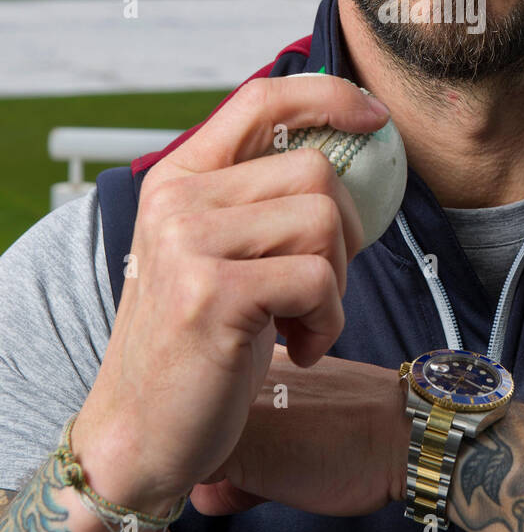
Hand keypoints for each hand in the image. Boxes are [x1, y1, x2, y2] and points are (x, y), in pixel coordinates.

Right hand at [72, 75, 388, 517]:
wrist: (143, 434)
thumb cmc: (195, 344)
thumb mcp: (214, 253)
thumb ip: (257, 200)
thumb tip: (346, 148)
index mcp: (178, 178)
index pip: (260, 100)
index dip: (326, 96)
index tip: (373, 117)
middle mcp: (176, 198)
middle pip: (314, 171)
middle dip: (343, 234)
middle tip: (316, 288)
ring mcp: (188, 243)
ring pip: (323, 221)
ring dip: (335, 283)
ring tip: (300, 322)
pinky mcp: (213, 292)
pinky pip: (318, 279)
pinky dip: (326, 321)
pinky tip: (296, 350)